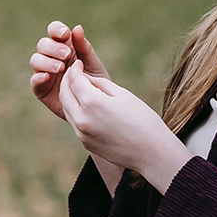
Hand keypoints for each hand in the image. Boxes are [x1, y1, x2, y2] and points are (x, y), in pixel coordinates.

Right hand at [30, 21, 108, 119]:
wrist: (97, 107)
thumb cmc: (96, 82)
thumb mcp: (93, 63)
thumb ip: (84, 47)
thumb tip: (77, 28)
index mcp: (64, 46)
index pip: (54, 31)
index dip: (56, 29)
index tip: (65, 34)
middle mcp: (51, 57)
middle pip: (43, 45)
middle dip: (53, 48)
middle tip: (67, 55)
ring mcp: (45, 73)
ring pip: (36, 60)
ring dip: (46, 61)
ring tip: (60, 68)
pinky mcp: (41, 89)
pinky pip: (34, 81)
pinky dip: (38, 77)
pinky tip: (47, 77)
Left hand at [55, 61, 190, 191]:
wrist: (151, 153)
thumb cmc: (142, 119)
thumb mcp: (122, 94)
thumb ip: (100, 84)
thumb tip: (85, 78)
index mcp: (92, 103)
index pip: (74, 80)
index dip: (75, 69)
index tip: (78, 63)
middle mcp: (82, 119)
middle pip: (64, 94)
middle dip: (67, 81)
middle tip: (74, 73)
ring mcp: (81, 133)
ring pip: (67, 109)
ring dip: (69, 96)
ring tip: (78, 87)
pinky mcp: (85, 143)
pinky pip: (75, 122)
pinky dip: (76, 110)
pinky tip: (86, 105)